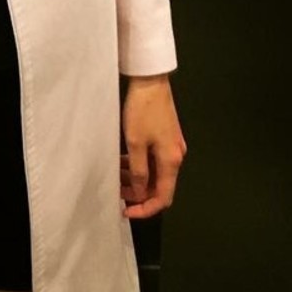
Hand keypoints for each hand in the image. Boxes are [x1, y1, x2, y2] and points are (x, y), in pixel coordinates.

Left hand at [119, 72, 185, 218]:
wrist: (150, 81)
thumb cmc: (142, 110)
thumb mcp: (135, 143)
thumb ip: (139, 172)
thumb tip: (140, 193)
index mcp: (171, 161)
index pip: (163, 197)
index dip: (146, 209)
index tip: (127, 211)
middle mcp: (175, 156)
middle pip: (159, 186)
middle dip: (139, 193)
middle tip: (118, 192)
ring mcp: (171, 145)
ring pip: (155, 172)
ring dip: (137, 178)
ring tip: (116, 175)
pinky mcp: (165, 136)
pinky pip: (153, 159)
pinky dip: (140, 165)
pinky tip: (123, 161)